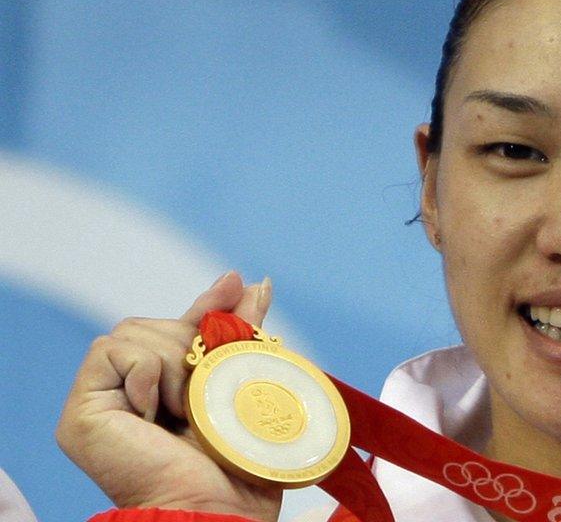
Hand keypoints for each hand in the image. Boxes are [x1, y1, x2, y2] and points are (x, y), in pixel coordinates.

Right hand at [57, 272, 281, 520]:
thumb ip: (240, 336)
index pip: (175, 330)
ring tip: (185, 414)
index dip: (206, 308)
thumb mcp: (242, 386)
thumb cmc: (236, 465)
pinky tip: (157, 415)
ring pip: (133, 332)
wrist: (218, 507)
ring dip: (172, 366)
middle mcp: (123, 394)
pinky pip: (113, 352)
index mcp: (160, 391)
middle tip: (207, 389)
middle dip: (190, 343)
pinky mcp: (81, 411)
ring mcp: (98, 401)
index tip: (236, 284)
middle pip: (152, 324)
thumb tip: (258, 282)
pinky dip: (147, 375)